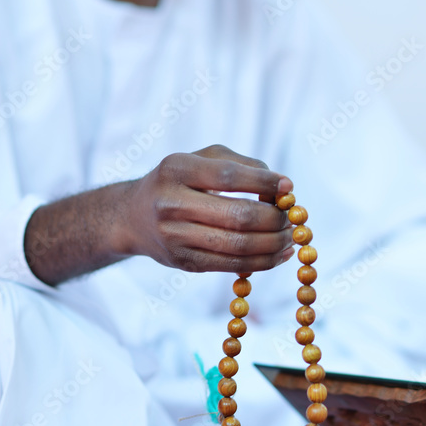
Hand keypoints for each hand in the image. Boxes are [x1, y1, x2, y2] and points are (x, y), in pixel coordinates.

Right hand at [114, 144, 294, 273]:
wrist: (134, 217)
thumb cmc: (180, 181)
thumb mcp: (202, 159)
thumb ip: (242, 165)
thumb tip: (283, 189)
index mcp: (176, 169)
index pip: (228, 176)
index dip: (264, 182)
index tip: (288, 187)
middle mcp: (171, 203)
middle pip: (238, 216)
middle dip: (275, 218)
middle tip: (291, 217)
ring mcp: (175, 237)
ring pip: (239, 246)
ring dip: (274, 243)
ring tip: (290, 236)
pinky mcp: (184, 262)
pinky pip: (232, 266)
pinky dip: (263, 262)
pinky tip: (279, 254)